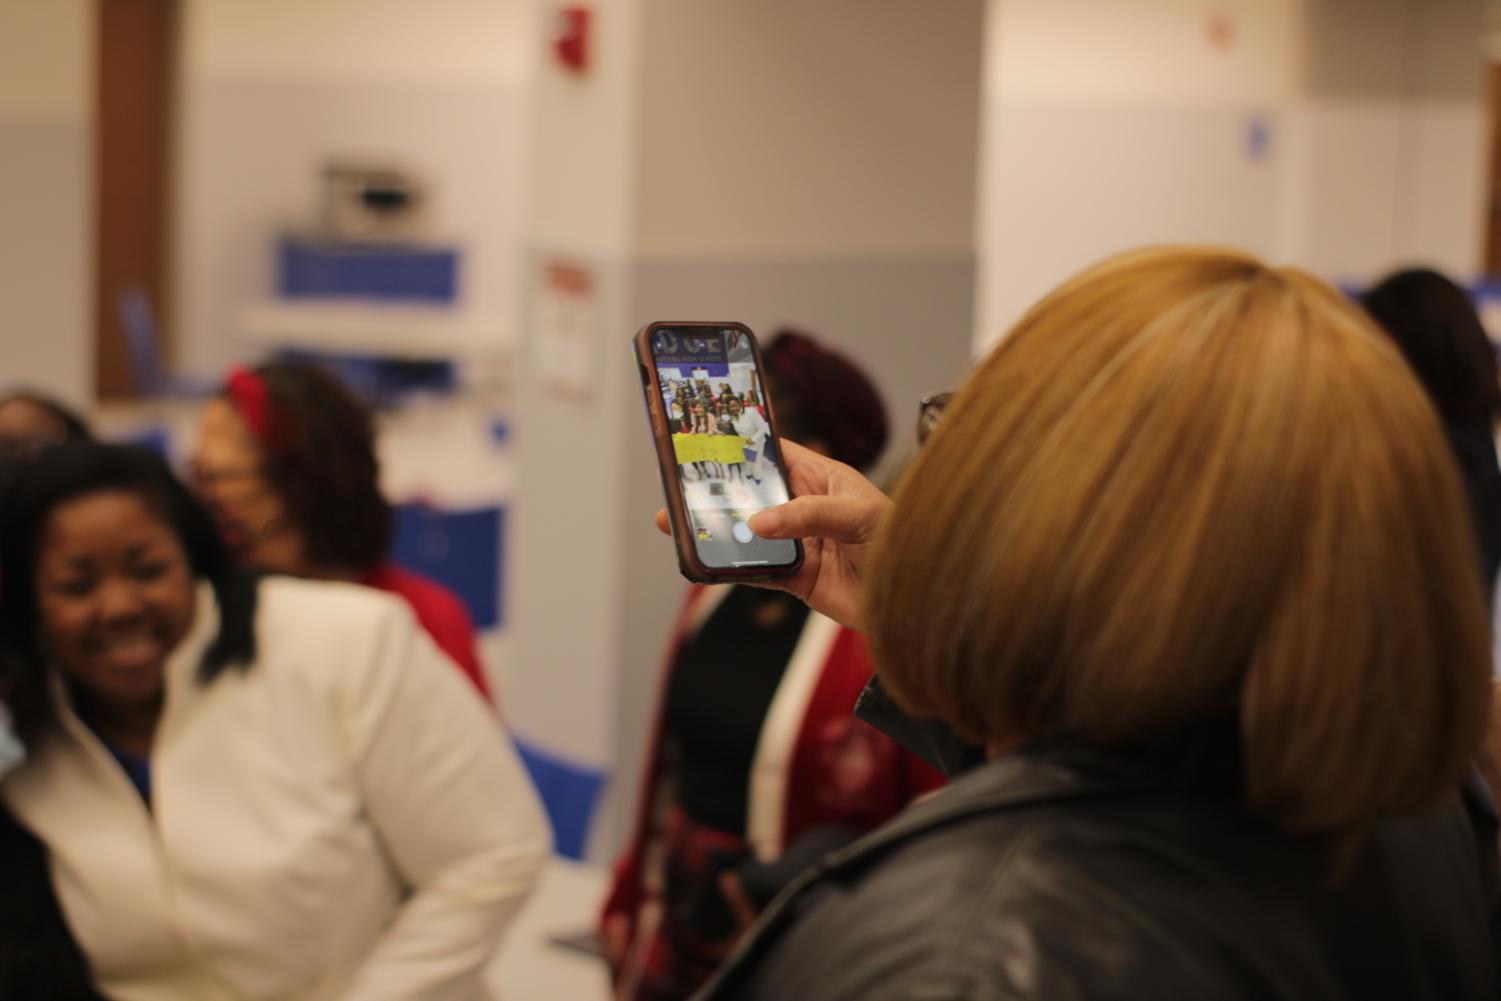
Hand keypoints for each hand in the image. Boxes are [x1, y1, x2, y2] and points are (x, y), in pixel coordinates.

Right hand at [654, 439, 891, 629]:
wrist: (918, 599)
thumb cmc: (901, 541)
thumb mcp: (857, 515)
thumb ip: (808, 515)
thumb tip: (761, 521)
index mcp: (823, 479)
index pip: (777, 453)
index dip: (746, 444)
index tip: (710, 436)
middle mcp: (806, 508)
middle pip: (754, 493)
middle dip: (719, 489)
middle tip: (680, 483)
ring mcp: (799, 543)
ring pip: (749, 533)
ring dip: (718, 528)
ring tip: (679, 521)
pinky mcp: (797, 577)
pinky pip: (758, 571)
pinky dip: (733, 568)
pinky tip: (707, 561)